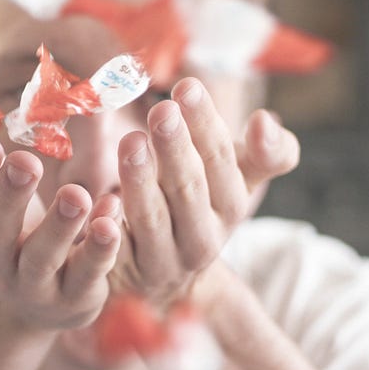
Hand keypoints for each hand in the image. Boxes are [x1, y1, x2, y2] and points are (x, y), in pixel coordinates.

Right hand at [0, 136, 121, 330]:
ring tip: (76, 194)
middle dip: (10, 195)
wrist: (24, 308)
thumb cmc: (2, 235)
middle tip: (26, 162)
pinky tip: (112, 220)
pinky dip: (99, 249)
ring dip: (59, 225)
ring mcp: (31, 287)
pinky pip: (86, 275)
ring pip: (43, 258)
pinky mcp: (72, 300)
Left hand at [110, 78, 299, 308]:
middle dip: (175, 148)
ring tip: (131, 141)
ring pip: (152, 219)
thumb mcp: (237, 181)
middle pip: (188, 189)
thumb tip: (266, 121)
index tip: (187, 87)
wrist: (167, 281)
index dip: (205, 125)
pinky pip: (115, 251)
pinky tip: (101, 202)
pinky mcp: (124, 273)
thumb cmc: (201, 207)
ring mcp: (162, 260)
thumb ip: (266, 152)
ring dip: (141, 180)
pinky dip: (109, 228)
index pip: (221, 161)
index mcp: (230, 207)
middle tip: (161, 110)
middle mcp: (201, 238)